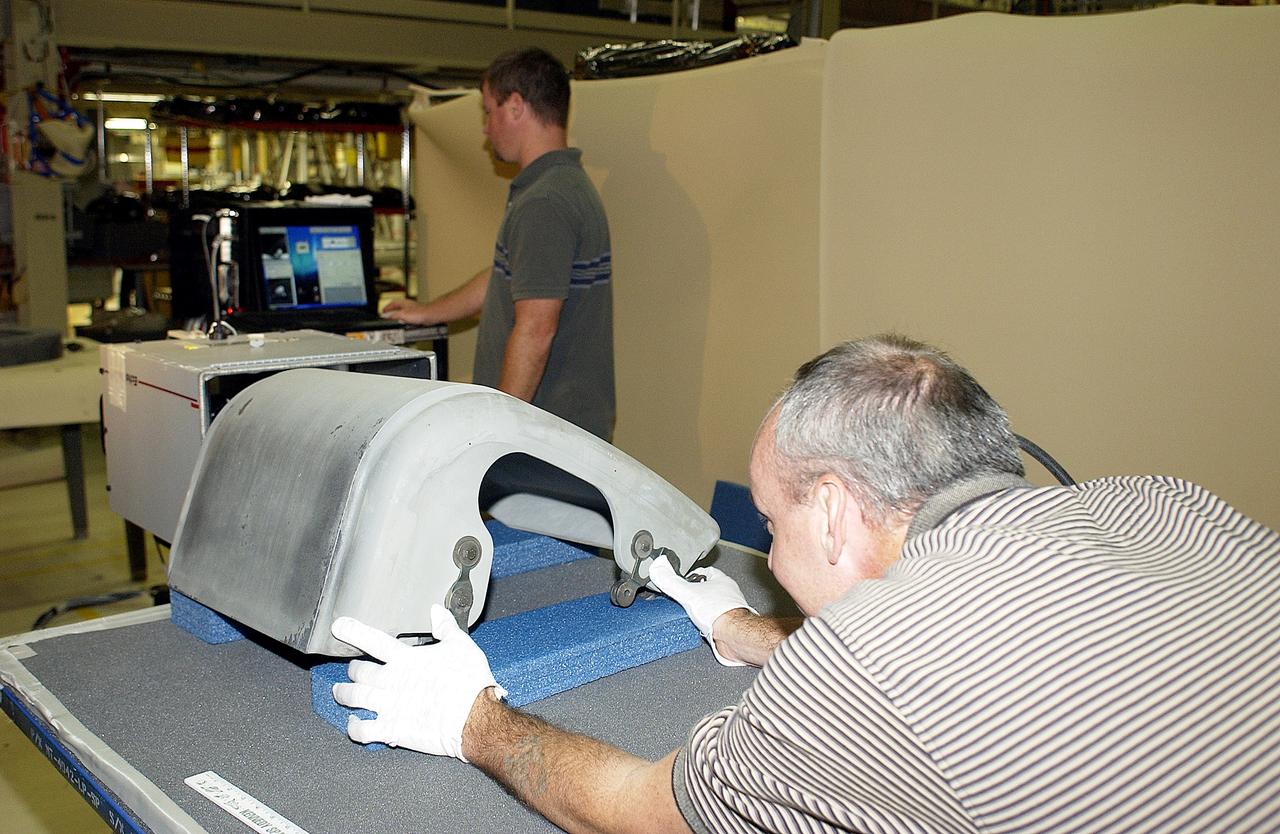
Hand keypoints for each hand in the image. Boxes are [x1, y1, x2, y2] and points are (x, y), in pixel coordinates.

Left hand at [331, 605, 506, 759]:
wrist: (475, 718)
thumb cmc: (470, 683)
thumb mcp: (462, 645)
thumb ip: (446, 627)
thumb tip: (437, 611)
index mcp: (406, 659)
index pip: (372, 640)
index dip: (352, 631)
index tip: (338, 627)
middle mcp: (392, 681)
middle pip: (357, 671)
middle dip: (352, 669)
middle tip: (352, 668)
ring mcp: (388, 706)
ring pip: (352, 698)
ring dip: (342, 694)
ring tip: (339, 692)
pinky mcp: (391, 730)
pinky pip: (361, 730)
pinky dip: (353, 727)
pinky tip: (352, 723)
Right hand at [380, 298, 435, 324]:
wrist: (431, 315)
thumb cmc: (419, 313)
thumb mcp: (402, 315)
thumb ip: (394, 316)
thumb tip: (388, 318)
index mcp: (403, 303)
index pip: (392, 304)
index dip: (387, 308)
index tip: (383, 311)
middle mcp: (409, 306)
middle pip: (398, 307)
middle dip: (393, 312)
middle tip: (389, 316)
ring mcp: (414, 310)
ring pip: (404, 313)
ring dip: (400, 317)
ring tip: (397, 322)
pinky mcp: (419, 315)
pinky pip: (410, 318)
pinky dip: (407, 321)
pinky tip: (407, 325)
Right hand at [647, 557, 756, 666]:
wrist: (732, 636)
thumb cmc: (719, 613)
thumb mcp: (687, 593)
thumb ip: (670, 581)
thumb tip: (657, 569)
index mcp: (722, 580)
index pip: (705, 571)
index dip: (692, 574)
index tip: (682, 579)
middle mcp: (728, 594)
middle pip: (708, 589)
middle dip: (695, 594)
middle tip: (684, 599)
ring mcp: (729, 610)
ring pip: (711, 606)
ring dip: (700, 611)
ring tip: (690, 614)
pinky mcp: (728, 626)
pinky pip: (713, 622)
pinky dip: (705, 624)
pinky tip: (698, 628)